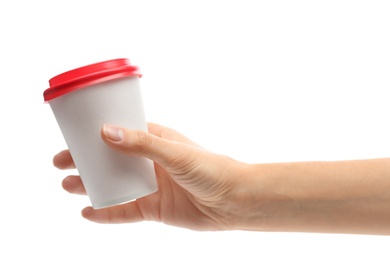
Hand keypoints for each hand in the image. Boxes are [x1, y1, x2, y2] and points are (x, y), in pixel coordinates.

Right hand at [53, 123, 244, 229]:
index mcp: (156, 140)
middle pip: (111, 160)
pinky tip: (88, 213)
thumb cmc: (211, 168)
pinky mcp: (154, 209)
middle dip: (86, 160)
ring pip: (113, 185)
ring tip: (68, 185)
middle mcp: (150, 162)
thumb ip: (142, 144)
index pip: (120, 132)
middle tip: (60, 161)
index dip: (97, 133)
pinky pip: (124, 211)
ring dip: (91, 185)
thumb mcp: (174, 152)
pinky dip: (106, 213)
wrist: (233, 201)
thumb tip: (106, 132)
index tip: (74, 134)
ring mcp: (151, 186)